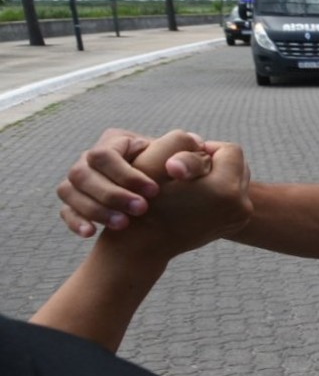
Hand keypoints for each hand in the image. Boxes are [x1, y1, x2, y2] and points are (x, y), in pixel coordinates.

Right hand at [58, 128, 208, 236]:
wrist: (166, 197)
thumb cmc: (176, 175)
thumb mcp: (184, 162)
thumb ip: (190, 155)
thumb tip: (196, 144)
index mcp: (115, 142)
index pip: (105, 154)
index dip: (127, 174)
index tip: (154, 192)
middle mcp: (91, 158)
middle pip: (82, 173)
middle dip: (111, 194)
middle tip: (141, 210)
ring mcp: (80, 180)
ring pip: (69, 191)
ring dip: (95, 209)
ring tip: (123, 224)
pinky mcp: (75, 201)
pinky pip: (65, 210)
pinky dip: (76, 221)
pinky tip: (91, 233)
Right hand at [97, 134, 251, 261]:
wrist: (145, 241)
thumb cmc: (145, 197)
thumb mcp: (158, 161)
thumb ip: (183, 142)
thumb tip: (201, 143)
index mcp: (226, 189)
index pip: (231, 150)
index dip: (206, 148)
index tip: (185, 159)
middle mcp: (241, 206)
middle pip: (238, 164)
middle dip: (215, 162)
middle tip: (187, 172)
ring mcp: (241, 217)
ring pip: (238, 179)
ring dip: (218, 175)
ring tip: (190, 183)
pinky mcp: (237, 223)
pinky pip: (235, 195)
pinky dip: (220, 189)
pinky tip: (197, 194)